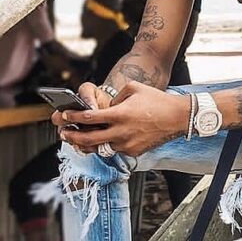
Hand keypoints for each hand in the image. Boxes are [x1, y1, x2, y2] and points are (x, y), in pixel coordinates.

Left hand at [54, 81, 189, 155]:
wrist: (178, 117)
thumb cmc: (157, 101)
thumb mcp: (134, 89)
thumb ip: (116, 96)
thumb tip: (107, 106)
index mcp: (120, 114)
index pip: (88, 118)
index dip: (72, 117)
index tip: (64, 116)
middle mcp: (121, 131)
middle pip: (88, 139)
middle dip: (72, 136)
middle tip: (63, 133)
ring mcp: (127, 144)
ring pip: (99, 148)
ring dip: (86, 144)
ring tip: (77, 140)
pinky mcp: (133, 151)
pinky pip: (114, 150)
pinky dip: (105, 146)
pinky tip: (101, 141)